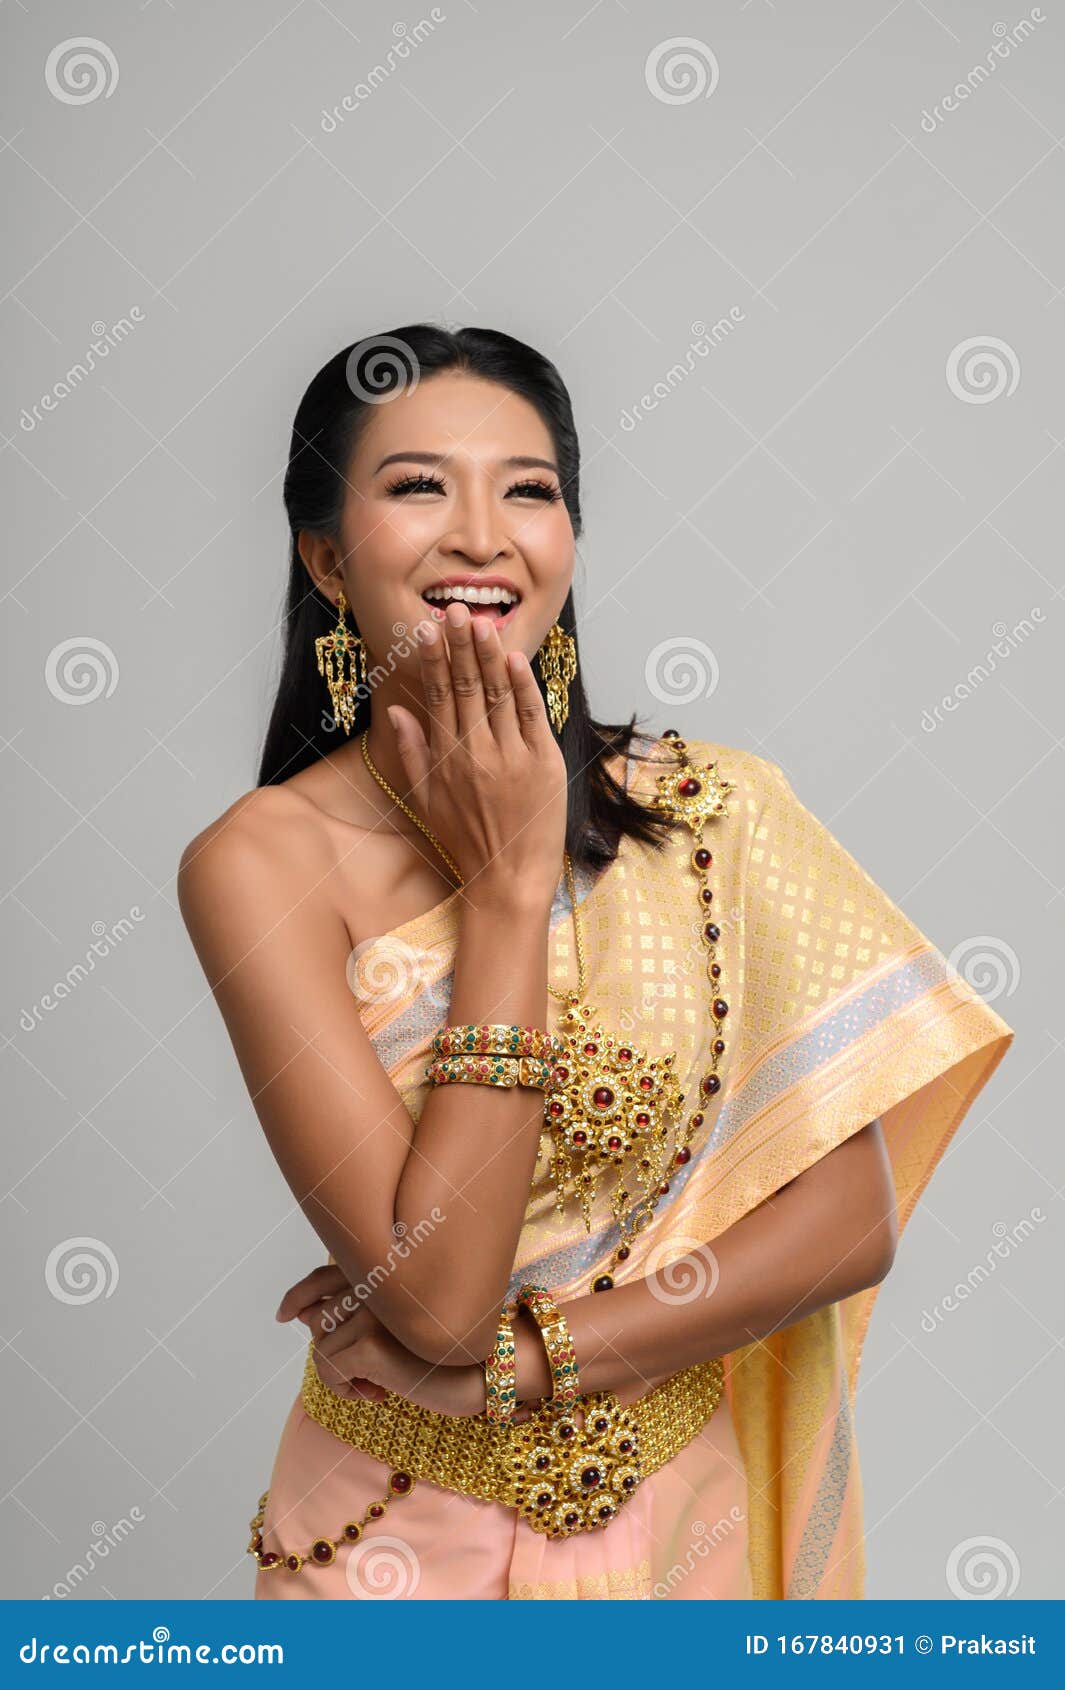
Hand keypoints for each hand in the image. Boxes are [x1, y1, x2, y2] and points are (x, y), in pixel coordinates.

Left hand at [275, 1263, 485, 1417]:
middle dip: (335, 1352)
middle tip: (369, 1373)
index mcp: (384, 1269)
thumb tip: (303, 1314)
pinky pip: (328, 1370)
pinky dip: (345, 1390)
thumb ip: (356, 1309)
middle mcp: (377, 1279)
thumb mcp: (398, 1324)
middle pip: (319, 1318)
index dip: (299, 1295)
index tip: (285, 1315)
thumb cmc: (444, 1350)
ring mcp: (373, 1308)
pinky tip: (378, 1394)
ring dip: (342, 1374)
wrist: (485, 1372)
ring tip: (377, 1384)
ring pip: (322, 1348)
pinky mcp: (370, 1341)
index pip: (325, 1275)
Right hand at [387, 600, 567, 905]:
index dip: (432, 659)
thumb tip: (396, 710)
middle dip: (461, 646)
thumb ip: (410, 753)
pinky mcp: (543, 764)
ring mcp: (510, 757)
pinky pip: (532, 717)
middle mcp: (474, 752)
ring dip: (490, 656)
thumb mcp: (426, 801)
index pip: (436, 696)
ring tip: (484, 622)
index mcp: (445, 758)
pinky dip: (523, 687)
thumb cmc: (466, 841)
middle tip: (458, 611)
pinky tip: (514, 660)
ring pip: (497, 695)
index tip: (428, 629)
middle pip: (465, 687)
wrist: (508, 879)